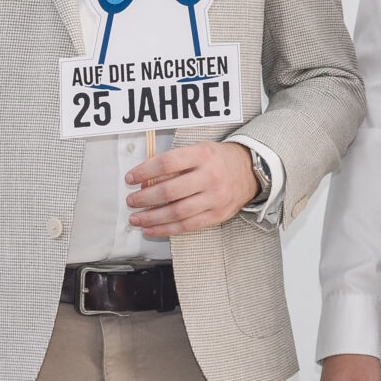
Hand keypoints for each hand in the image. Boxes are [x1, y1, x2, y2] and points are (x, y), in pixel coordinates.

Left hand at [127, 141, 256, 237]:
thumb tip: (146, 180)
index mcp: (203, 155)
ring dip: (151, 218)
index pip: (166, 163)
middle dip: (144, 198)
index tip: (130, 178)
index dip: (144, 171)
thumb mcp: (198, 150)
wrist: (250, 171)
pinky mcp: (217, 215)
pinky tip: (151, 229)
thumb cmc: (218, 160)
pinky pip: (187, 226)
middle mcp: (210, 176)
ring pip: (176, 212)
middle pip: (169, 190)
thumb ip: (174, 163)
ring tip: (136, 218)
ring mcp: (215, 198)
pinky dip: (166, 229)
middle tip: (131, 201)